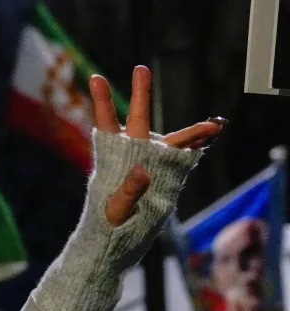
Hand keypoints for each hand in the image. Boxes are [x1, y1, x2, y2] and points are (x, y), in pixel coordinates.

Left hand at [90, 66, 224, 225]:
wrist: (116, 241)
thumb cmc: (109, 226)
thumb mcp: (116, 211)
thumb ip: (128, 192)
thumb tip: (143, 171)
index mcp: (112, 159)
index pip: (106, 125)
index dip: (103, 101)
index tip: (96, 77)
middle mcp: (131, 155)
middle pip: (139, 120)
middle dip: (141, 94)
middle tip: (141, 68)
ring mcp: (148, 162)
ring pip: (170, 141)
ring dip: (192, 132)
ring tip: (214, 125)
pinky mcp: (162, 174)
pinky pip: (181, 158)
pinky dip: (195, 147)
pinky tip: (210, 137)